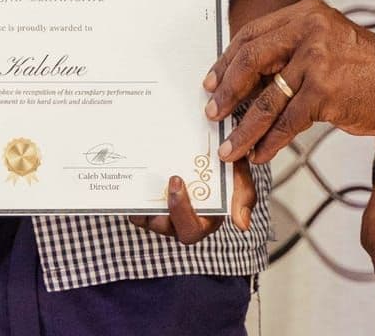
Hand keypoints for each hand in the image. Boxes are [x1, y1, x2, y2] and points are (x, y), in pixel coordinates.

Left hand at [126, 160, 254, 243]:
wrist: (209, 144)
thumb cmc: (226, 164)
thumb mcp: (239, 174)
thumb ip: (243, 196)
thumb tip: (241, 225)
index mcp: (204, 220)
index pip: (190, 230)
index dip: (180, 211)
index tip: (176, 180)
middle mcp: (180, 220)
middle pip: (164, 227)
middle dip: (161, 206)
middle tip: (166, 177)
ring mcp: (162, 211)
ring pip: (145, 217)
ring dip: (141, 201)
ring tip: (143, 174)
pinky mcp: (146, 201)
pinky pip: (132, 204)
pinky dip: (130, 193)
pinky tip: (132, 171)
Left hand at [203, 0, 374, 162]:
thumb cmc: (365, 66)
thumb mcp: (325, 40)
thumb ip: (290, 50)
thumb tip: (245, 82)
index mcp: (303, 14)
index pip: (251, 34)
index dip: (227, 61)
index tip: (212, 83)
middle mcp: (307, 30)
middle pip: (251, 60)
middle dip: (227, 91)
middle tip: (212, 113)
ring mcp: (316, 60)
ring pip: (266, 99)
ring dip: (244, 128)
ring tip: (230, 147)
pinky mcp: (325, 91)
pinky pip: (287, 122)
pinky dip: (270, 141)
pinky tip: (260, 154)